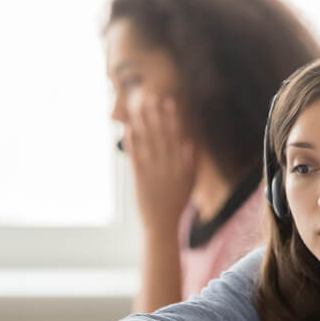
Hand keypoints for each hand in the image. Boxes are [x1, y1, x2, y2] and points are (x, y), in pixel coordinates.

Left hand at [123, 96, 196, 239]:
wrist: (162, 224)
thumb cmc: (177, 204)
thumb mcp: (190, 184)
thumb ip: (190, 163)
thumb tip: (190, 143)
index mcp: (181, 165)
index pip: (176, 136)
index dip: (172, 118)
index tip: (169, 102)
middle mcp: (167, 165)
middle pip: (160, 135)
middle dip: (156, 115)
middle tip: (151, 97)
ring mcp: (152, 171)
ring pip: (147, 142)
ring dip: (143, 123)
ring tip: (138, 107)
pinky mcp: (139, 177)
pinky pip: (135, 155)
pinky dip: (132, 140)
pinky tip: (129, 128)